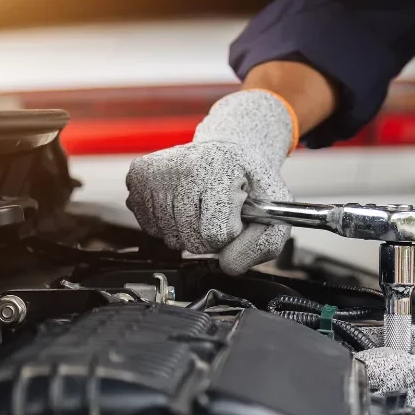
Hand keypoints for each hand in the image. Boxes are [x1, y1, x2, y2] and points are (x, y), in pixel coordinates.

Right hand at [125, 90, 296, 274]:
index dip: (231, 234)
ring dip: (190, 232)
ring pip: (171, 239)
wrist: (229, 150)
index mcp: (221, 169)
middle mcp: (184, 166)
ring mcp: (158, 171)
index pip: (216, 234)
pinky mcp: (138, 176)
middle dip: (210, 236)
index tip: (236, 214)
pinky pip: (152, 229)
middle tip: (219, 210)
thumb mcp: (276, 210)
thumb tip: (227, 264)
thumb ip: (264, 245)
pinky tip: (183, 203)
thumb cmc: (251, 182)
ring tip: (202, 205)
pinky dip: (170, 225)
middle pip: (192, 240)